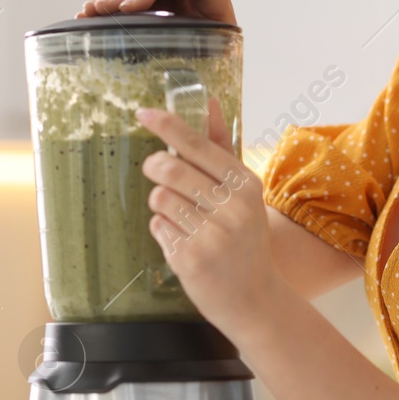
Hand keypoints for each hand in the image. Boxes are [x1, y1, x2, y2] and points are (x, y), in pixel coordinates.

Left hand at [136, 94, 282, 329]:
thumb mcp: (243, 192)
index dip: (167, 126)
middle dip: (154, 168)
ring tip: (181, 217)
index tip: (143, 113)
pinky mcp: (190, 258)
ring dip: (160, 204)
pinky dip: (162, 230)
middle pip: (169, 169)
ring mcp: (211, 235)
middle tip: (156, 172)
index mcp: (245, 184)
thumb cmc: (244, 238)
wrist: (255, 298)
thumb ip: (222, 147)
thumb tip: (208, 101)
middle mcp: (232, 208)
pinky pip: (157, 227)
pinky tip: (183, 241)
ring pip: (159, 198)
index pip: (197, 145)